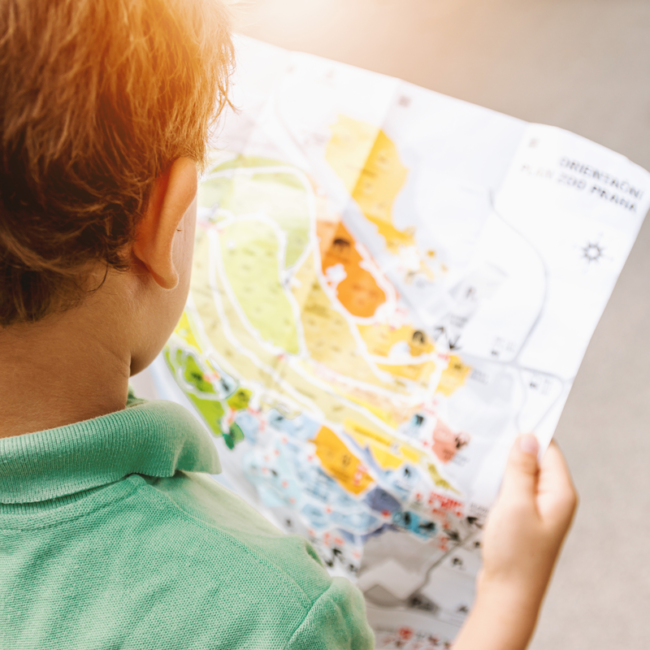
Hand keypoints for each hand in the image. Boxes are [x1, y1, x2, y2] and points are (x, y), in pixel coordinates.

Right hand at [454, 435, 576, 649]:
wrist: (508, 594)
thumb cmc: (515, 552)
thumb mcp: (515, 503)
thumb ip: (521, 468)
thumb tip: (528, 437)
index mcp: (559, 492)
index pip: (548, 449)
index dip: (527, 431)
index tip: (504, 414)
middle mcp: (553, 499)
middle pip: (534, 461)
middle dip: (510, 447)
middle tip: (483, 431)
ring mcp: (538, 511)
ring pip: (520, 476)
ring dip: (501, 466)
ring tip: (476, 452)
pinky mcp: (523, 520)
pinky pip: (512, 491)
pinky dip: (497, 483)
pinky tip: (478, 478)